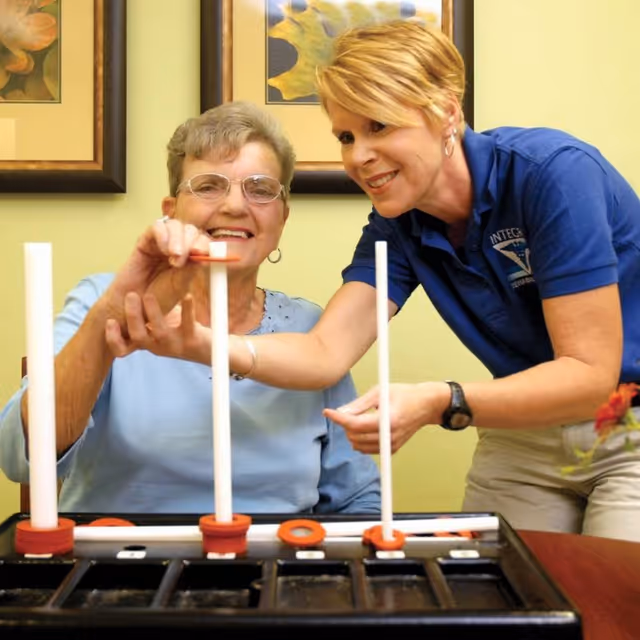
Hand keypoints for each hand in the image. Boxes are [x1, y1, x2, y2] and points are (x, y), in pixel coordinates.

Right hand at [103, 218, 210, 329]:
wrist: (135, 306)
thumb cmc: (158, 297)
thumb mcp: (180, 286)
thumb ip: (191, 270)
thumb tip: (205, 255)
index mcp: (190, 256)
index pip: (202, 241)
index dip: (205, 244)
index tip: (203, 255)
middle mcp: (177, 246)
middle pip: (190, 230)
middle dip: (190, 242)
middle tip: (183, 260)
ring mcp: (162, 242)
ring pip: (175, 225)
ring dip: (178, 239)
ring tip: (175, 257)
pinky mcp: (145, 240)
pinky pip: (157, 227)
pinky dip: (163, 235)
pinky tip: (164, 250)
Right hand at [105, 292, 210, 363]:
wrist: (210, 347)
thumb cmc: (182, 330)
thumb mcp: (160, 323)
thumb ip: (146, 312)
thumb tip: (128, 290)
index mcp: (148, 341)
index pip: (123, 348)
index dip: (113, 338)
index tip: (109, 321)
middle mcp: (159, 346)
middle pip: (139, 337)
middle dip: (132, 316)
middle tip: (131, 295)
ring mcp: (176, 344)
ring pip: (160, 332)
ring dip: (153, 312)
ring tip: (149, 295)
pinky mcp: (193, 340)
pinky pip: (188, 325)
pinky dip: (188, 309)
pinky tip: (187, 295)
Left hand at [323, 382, 449, 453]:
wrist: (426, 405)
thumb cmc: (404, 394)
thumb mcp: (380, 392)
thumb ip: (359, 403)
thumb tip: (340, 411)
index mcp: (388, 419)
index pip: (355, 424)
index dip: (338, 418)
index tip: (327, 411)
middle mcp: (391, 436)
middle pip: (355, 437)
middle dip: (345, 424)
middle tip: (349, 410)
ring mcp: (392, 445)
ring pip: (358, 446)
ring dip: (352, 433)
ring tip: (358, 418)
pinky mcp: (392, 449)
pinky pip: (367, 449)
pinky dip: (360, 440)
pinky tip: (365, 427)